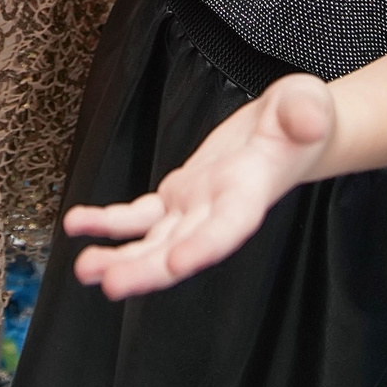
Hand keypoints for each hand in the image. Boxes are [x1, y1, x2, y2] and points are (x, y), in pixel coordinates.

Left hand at [65, 73, 335, 298]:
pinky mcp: (178, 196)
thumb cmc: (301, 115)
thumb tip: (309, 117)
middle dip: (147, 269)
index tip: (178, 262)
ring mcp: (196, 208)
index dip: (204, 246)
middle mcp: (220, 210)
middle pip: (182, 247)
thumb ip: (305, 112)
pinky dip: (108, 221)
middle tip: (111, 284)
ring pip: (155, 241)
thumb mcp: (307, 102)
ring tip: (84, 269)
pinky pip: (139, 215)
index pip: (228, 226)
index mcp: (251, 191)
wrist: (291, 130)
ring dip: (121, 257)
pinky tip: (77, 224)